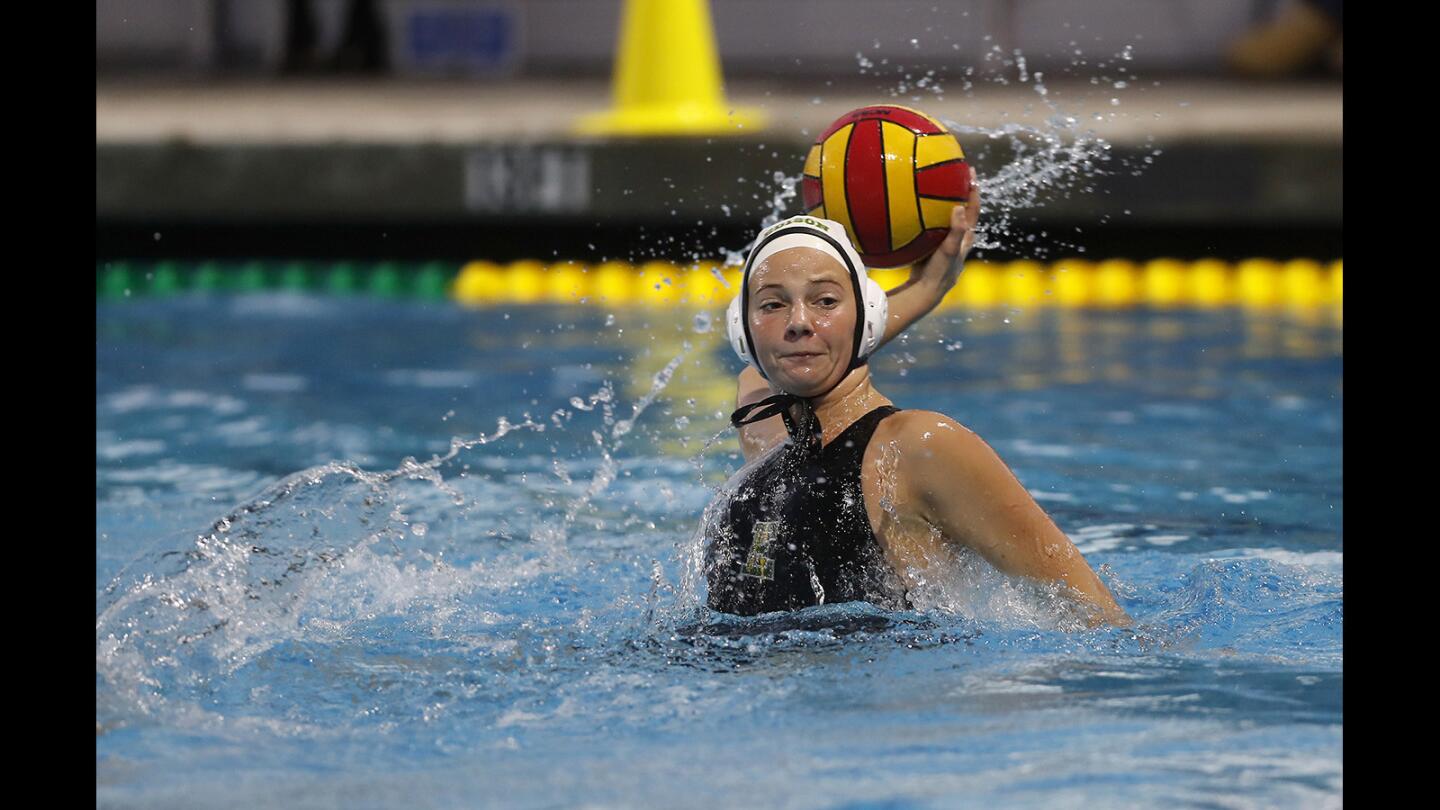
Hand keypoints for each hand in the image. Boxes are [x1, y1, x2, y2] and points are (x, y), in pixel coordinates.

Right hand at [909, 166, 980, 294]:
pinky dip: (929, 215)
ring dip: (946, 203)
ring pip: (948, 219)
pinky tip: (916, 208)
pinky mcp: (932, 246)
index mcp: (965, 237)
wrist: (925, 291)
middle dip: (961, 193)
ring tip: (938, 186)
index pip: (973, 210)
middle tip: (956, 174)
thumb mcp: (949, 250)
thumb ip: (956, 230)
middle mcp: (958, 238)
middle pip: (963, 211)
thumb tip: (959, 207)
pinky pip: (932, 225)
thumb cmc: (939, 272)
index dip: (973, 192)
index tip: (971, 173)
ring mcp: (945, 242)